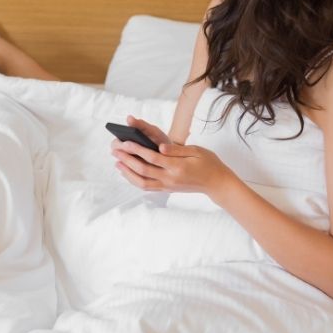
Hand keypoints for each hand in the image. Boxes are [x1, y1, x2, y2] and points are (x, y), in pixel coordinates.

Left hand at [112, 136, 237, 196]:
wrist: (217, 184)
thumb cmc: (208, 163)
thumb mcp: (197, 151)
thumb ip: (177, 149)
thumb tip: (159, 146)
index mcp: (177, 167)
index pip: (152, 157)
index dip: (137, 150)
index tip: (125, 142)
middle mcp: (170, 178)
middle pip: (143, 170)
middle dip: (127, 160)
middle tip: (115, 150)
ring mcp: (168, 185)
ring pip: (142, 182)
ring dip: (127, 172)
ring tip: (117, 163)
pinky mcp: (167, 189)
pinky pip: (147, 187)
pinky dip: (135, 181)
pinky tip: (128, 173)